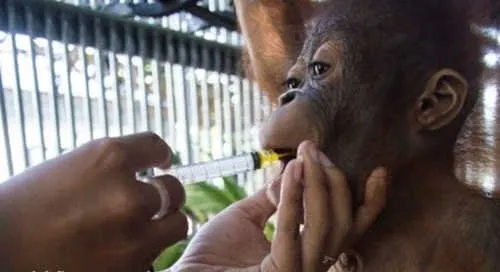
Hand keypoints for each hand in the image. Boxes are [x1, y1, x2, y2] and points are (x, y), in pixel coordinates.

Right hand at [0, 132, 187, 271]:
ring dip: (164, 223)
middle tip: (155, 199)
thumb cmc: (24, 208)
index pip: (156, 147)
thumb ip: (110, 168)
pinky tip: (123, 247)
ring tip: (145, 226)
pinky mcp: (131, 268)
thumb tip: (143, 170)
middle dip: (165, 194)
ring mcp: (132, 234)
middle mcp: (127, 193)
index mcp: (109, 158)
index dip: (161, 155)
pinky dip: (146, 250)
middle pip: (172, 190)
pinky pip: (156, 254)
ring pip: (176, 224)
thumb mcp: (69, 169)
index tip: (162, 162)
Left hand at [171, 141, 386, 270]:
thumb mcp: (245, 219)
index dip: (370, 202)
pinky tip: (292, 171)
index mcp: (307, 255)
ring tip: (306, 155)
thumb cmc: (211, 256)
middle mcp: (310, 266)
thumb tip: (291, 173)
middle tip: (316, 151)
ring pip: (326, 226)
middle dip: (335, 182)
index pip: (349, 229)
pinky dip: (293, 197)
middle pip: (344, 224)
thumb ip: (273, 199)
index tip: (379, 170)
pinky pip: (292, 230)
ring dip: (316, 183)